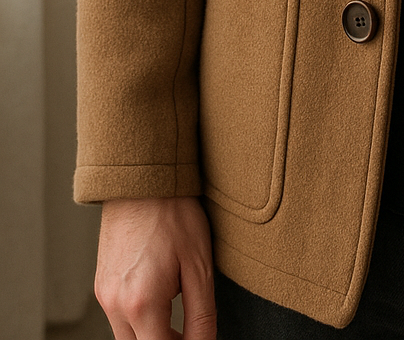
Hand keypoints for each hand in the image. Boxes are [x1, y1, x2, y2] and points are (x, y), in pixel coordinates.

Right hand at [95, 195, 215, 338]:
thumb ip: (201, 316)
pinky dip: (138, 315)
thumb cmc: (173, 214)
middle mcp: (115, 304)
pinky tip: (158, 290)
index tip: (197, 339)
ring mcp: (103, 294)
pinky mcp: (100, 284)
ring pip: (127, 335)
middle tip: (189, 330)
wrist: (142, 179)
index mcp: (142, 304)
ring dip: (150, 331)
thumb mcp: (199, 266)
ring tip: (175, 303)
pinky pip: (118, 315)